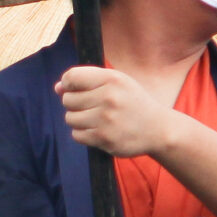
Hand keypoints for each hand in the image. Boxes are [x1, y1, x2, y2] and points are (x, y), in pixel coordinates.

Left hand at [55, 66, 177, 158]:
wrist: (158, 129)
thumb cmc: (132, 102)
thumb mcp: (116, 83)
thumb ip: (87, 81)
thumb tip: (58, 88)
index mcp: (112, 79)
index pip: (71, 77)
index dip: (67, 84)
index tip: (74, 89)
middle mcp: (109, 98)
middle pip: (68, 99)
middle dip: (74, 103)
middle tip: (92, 106)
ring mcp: (107, 120)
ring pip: (70, 118)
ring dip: (78, 120)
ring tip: (96, 119)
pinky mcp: (105, 139)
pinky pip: (77, 135)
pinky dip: (83, 134)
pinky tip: (99, 130)